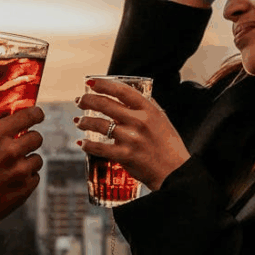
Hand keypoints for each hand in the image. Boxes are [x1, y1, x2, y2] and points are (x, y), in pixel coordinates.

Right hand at [0, 106, 44, 230]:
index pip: (28, 116)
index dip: (36, 114)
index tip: (37, 115)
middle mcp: (10, 151)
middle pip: (37, 138)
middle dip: (30, 140)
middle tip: (21, 146)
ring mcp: (19, 171)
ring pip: (38, 159)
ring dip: (28, 161)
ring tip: (13, 167)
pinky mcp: (24, 189)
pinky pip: (36, 177)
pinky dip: (27, 178)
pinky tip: (12, 180)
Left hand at [75, 79, 190, 191]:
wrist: (175, 172)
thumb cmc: (168, 145)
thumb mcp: (162, 120)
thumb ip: (146, 107)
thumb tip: (127, 95)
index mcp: (149, 110)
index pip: (122, 91)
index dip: (104, 84)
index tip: (91, 82)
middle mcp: (139, 122)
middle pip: (106, 105)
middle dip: (87, 100)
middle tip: (79, 100)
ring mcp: (131, 139)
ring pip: (99, 124)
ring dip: (84, 121)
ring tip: (79, 121)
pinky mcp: (125, 156)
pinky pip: (100, 148)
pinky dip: (88, 145)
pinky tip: (83, 142)